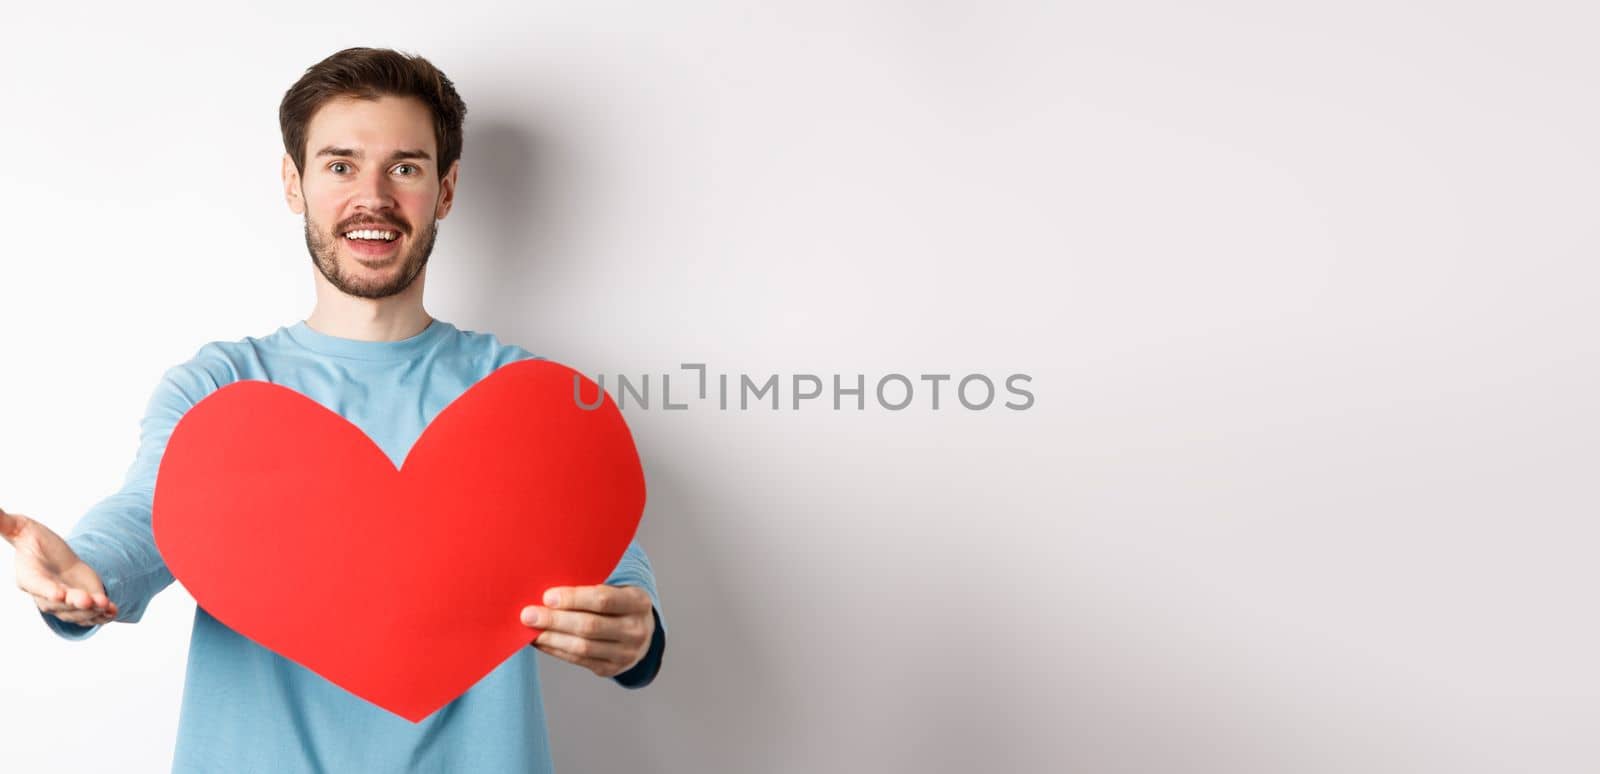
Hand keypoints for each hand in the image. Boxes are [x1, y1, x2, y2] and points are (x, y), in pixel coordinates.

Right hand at [1, 507, 117, 626]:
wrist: (56, 556)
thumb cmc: (34, 539)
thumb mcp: (20, 526)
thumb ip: (4, 522)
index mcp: (29, 576)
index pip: (37, 585)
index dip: (47, 591)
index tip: (58, 594)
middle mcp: (45, 595)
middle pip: (59, 604)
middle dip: (73, 603)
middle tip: (86, 600)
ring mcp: (64, 603)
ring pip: (76, 613)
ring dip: (91, 611)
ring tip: (105, 605)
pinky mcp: (82, 605)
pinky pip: (92, 614)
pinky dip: (102, 614)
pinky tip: (112, 610)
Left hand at [521, 584, 652, 677]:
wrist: (641, 632)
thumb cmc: (619, 603)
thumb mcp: (617, 588)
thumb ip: (590, 586)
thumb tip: (548, 592)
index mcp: (638, 602)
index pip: (603, 600)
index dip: (573, 599)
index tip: (547, 597)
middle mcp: (636, 630)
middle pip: (590, 626)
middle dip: (555, 620)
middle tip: (528, 615)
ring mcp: (626, 653)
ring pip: (582, 647)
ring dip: (551, 638)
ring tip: (530, 630)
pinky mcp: (611, 669)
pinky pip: (579, 660)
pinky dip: (556, 650)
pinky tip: (541, 641)